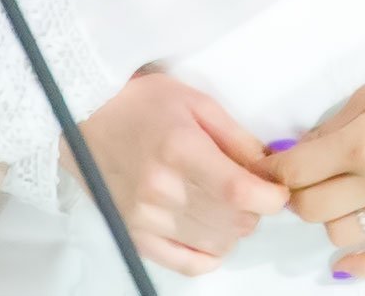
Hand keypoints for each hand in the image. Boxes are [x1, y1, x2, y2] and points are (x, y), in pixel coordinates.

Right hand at [69, 72, 287, 276]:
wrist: (86, 116)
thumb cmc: (141, 101)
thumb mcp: (195, 101)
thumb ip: (235, 136)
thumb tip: (269, 166)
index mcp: (180, 149)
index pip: (238, 191)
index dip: (270, 197)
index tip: (278, 190)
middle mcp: (162, 190)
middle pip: (232, 221)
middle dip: (254, 208)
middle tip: (250, 187)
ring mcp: (146, 218)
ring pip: (215, 245)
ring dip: (234, 229)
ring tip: (228, 204)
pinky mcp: (135, 235)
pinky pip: (186, 264)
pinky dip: (209, 254)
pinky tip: (212, 232)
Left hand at [266, 73, 364, 278]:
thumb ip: (329, 128)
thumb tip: (292, 154)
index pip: (299, 170)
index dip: (273, 170)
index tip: (264, 168)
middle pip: (313, 207)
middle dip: (296, 193)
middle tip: (300, 179)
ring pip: (341, 232)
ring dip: (327, 218)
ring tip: (334, 196)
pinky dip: (360, 265)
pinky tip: (342, 263)